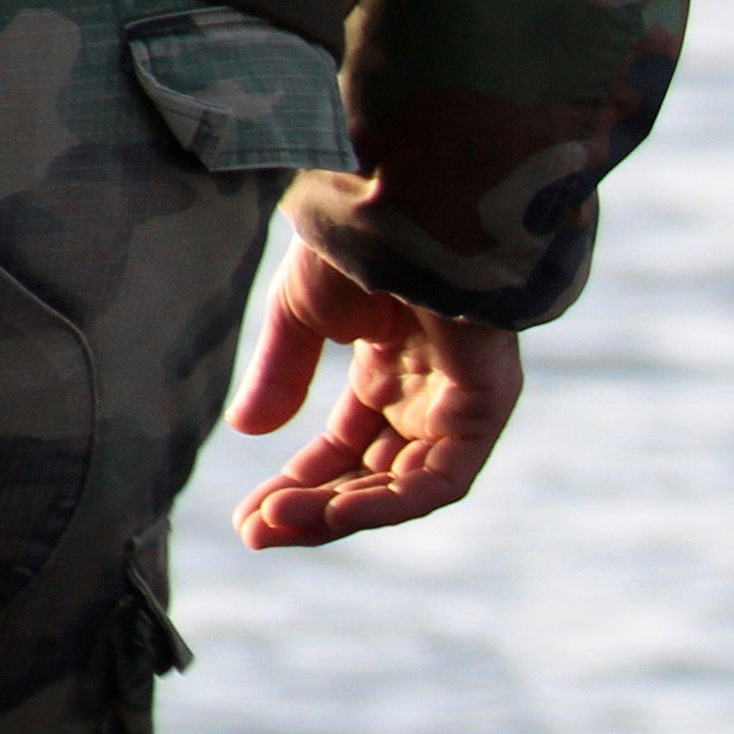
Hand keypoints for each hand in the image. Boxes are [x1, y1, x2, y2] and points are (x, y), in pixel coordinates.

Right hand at [229, 244, 523, 545]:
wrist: (402, 202)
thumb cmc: (357, 240)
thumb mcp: (303, 314)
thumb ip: (282, 374)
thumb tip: (247, 431)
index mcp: (391, 367)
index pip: (347, 446)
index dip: (299, 483)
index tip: (249, 515)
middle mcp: (429, 393)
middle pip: (374, 475)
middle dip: (314, 507)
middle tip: (256, 531)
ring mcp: (461, 403)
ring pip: (403, 486)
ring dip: (340, 512)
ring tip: (276, 524)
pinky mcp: (486, 407)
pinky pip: (440, 479)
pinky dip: (387, 501)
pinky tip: (333, 512)